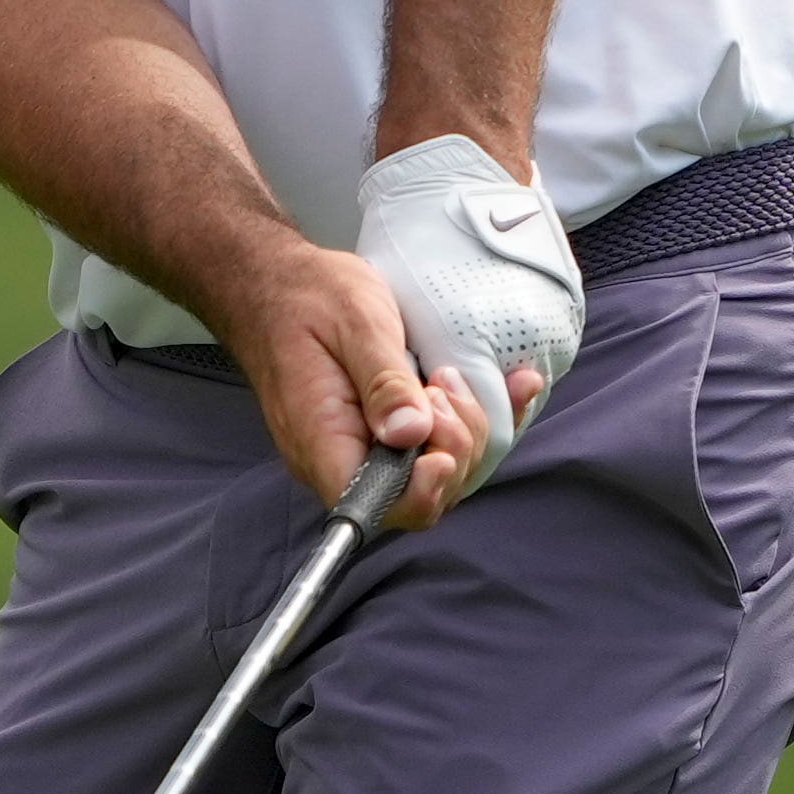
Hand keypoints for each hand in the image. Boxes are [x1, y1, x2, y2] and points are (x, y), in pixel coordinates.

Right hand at [206, 236, 531, 531]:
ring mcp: (367, 450)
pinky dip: (479, 420)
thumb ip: (384, 381)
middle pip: (418, 497)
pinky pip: (438, 447)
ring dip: (466, 430)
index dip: (423, 489)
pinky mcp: (387, 435)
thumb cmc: (308, 297)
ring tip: (451, 376)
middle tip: (443, 384)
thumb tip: (411, 434)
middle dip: (453, 448)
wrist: (278, 286)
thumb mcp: (354, 323)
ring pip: (438, 475)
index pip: (376, 507)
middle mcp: (343, 459)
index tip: (441, 440)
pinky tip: (514, 385)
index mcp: (322, 442)